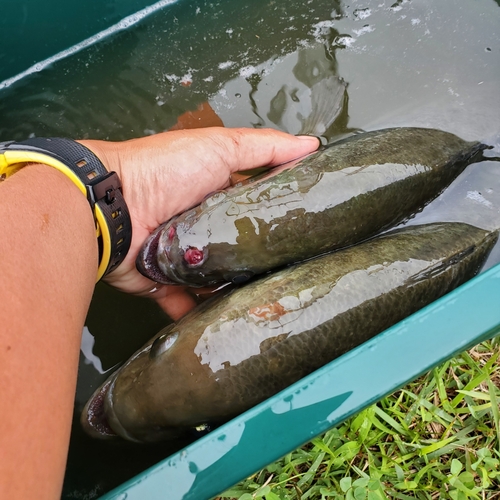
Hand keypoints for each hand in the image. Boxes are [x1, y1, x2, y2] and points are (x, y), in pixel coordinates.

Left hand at [79, 127, 318, 318]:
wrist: (111, 206)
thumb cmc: (166, 170)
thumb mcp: (219, 148)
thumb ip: (264, 148)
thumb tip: (313, 145)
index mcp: (215, 196)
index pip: (254, 210)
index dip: (278, 221)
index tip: (309, 237)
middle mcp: (201, 228)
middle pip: (237, 250)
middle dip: (261, 264)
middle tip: (295, 281)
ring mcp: (183, 259)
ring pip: (216, 282)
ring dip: (237, 293)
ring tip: (270, 310)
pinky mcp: (164, 284)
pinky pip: (187, 305)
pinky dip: (201, 316)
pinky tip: (228, 327)